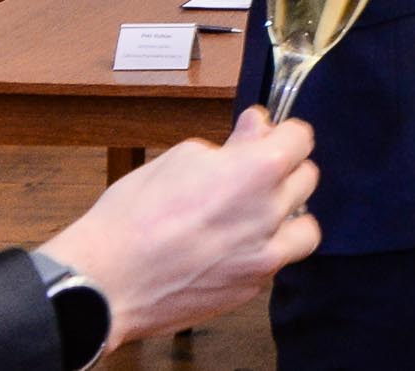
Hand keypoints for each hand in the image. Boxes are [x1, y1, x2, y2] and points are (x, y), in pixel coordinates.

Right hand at [38, 107, 319, 349]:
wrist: (106, 280)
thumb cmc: (133, 216)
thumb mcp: (181, 158)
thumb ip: (231, 143)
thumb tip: (257, 127)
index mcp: (257, 170)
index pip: (301, 137)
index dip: (282, 133)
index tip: (264, 136)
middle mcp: (271, 213)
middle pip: (308, 177)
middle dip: (283, 169)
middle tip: (252, 173)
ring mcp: (265, 255)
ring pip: (306, 227)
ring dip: (288, 216)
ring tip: (255, 214)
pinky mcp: (252, 287)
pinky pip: (278, 261)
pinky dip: (264, 250)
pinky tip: (235, 246)